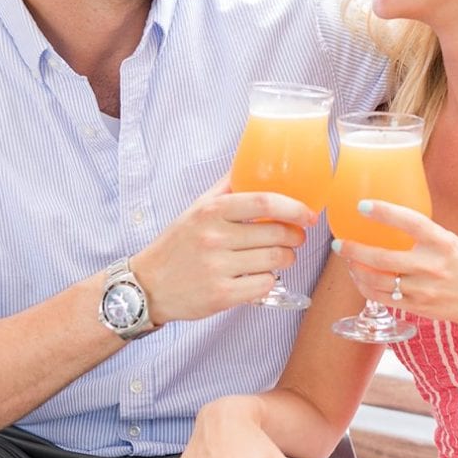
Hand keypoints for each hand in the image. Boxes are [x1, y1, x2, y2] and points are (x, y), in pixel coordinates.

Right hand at [134, 176, 313, 323]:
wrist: (148, 285)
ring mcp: (218, 268)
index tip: (308, 214)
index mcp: (211, 211)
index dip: (294, 208)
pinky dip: (268, 281)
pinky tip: (259, 276)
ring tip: (280, 257)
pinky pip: (264, 285)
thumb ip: (225, 189)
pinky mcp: (222, 295)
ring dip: (286, 259)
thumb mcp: (196, 209)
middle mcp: (214, 237)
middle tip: (295, 238)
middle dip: (294, 237)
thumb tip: (250, 162)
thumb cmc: (177, 244)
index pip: (264, 203)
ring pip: (275, 261)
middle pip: (276, 234)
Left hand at [334, 200, 457, 328]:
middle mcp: (432, 267)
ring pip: (378, 281)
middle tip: (339, 242)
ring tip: (347, 259)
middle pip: (384, 259)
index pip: (411, 222)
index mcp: (443, 243)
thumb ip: (425, 233)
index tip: (362, 205)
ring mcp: (423, 290)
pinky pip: (382, 298)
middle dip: (355, 250)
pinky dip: (365, 287)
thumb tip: (391, 217)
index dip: (385, 213)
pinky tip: (359, 277)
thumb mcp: (452, 241)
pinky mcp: (417, 307)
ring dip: (356, 269)